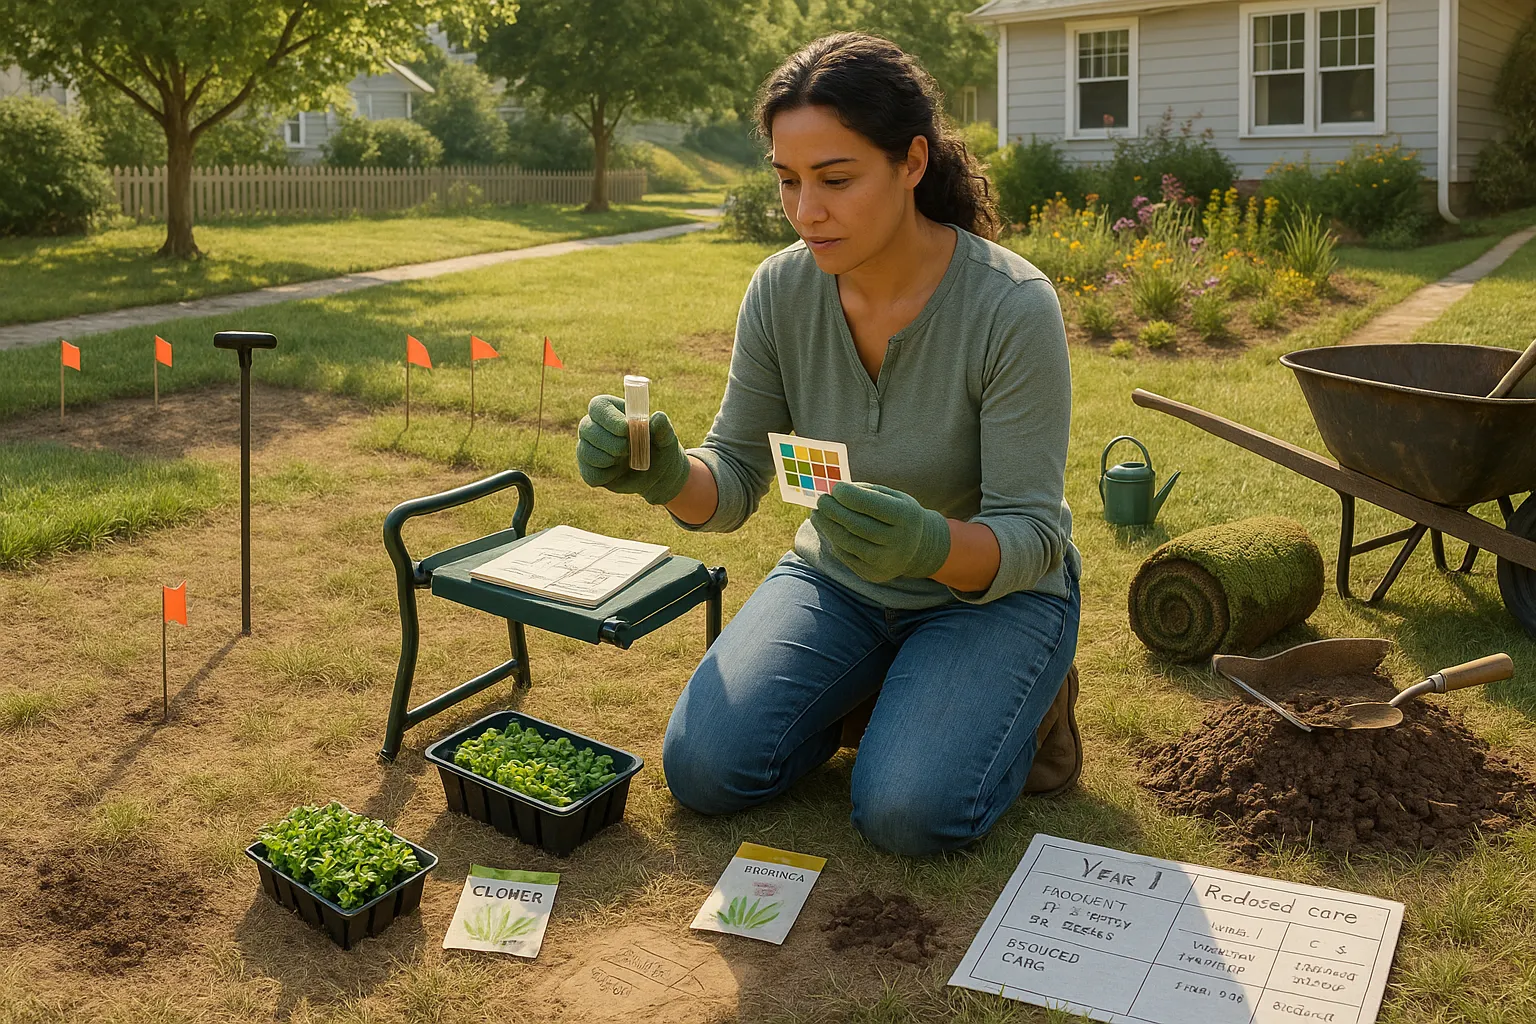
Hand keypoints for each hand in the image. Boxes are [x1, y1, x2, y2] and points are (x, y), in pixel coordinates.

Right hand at [576, 395, 691, 505]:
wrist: (659, 474)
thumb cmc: (660, 447)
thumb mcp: (666, 437)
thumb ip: (663, 427)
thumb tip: (657, 417)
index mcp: (612, 411)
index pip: (598, 406)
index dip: (608, 417)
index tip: (625, 429)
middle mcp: (595, 427)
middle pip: (586, 427)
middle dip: (609, 441)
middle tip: (628, 449)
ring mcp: (588, 448)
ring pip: (585, 451)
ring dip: (607, 459)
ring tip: (624, 459)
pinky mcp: (589, 469)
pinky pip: (589, 473)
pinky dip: (606, 476)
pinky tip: (617, 473)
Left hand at [810, 481, 951, 582]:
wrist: (916, 547)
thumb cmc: (897, 513)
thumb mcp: (891, 497)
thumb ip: (865, 492)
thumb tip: (832, 493)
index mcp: (904, 516)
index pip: (870, 504)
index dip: (848, 495)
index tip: (835, 488)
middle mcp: (897, 541)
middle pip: (855, 525)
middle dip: (833, 511)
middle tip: (821, 500)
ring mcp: (885, 561)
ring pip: (846, 542)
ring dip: (827, 526)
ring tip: (817, 513)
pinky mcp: (872, 574)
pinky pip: (845, 556)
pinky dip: (832, 540)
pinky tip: (826, 528)